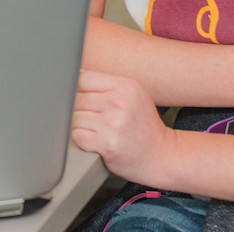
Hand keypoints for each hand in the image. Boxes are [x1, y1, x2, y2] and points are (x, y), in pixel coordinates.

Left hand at [71, 70, 175, 184]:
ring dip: (77, 125)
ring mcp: (114, 123)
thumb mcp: (132, 97)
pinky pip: (77, 135)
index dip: (75, 89)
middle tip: (89, 118)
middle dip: (76, 109)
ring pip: (74, 117)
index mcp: (126, 86)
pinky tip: (94, 141)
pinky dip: (81, 139)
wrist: (161, 156)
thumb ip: (106, 86)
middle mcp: (121, 102)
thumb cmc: (142, 126)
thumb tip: (72, 78)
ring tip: (93, 130)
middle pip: (77, 98)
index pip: (83, 78)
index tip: (78, 98)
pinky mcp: (108, 143)